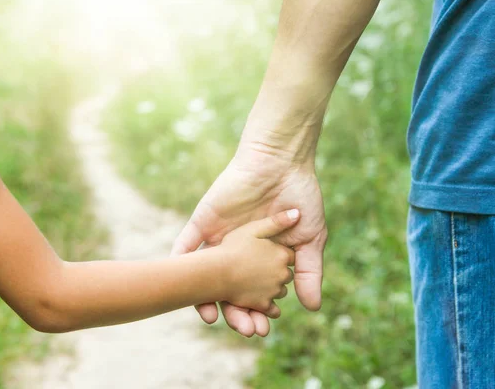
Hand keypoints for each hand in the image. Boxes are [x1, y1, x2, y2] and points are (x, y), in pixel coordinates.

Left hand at [172, 150, 326, 336]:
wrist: (281, 163)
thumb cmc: (299, 198)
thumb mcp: (308, 239)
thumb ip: (308, 272)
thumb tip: (313, 307)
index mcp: (259, 260)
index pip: (254, 294)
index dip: (257, 313)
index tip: (262, 329)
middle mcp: (236, 253)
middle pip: (229, 291)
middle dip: (235, 313)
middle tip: (244, 329)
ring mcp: (218, 239)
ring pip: (205, 275)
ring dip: (205, 298)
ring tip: (212, 318)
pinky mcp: (203, 223)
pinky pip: (185, 246)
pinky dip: (181, 265)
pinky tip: (183, 286)